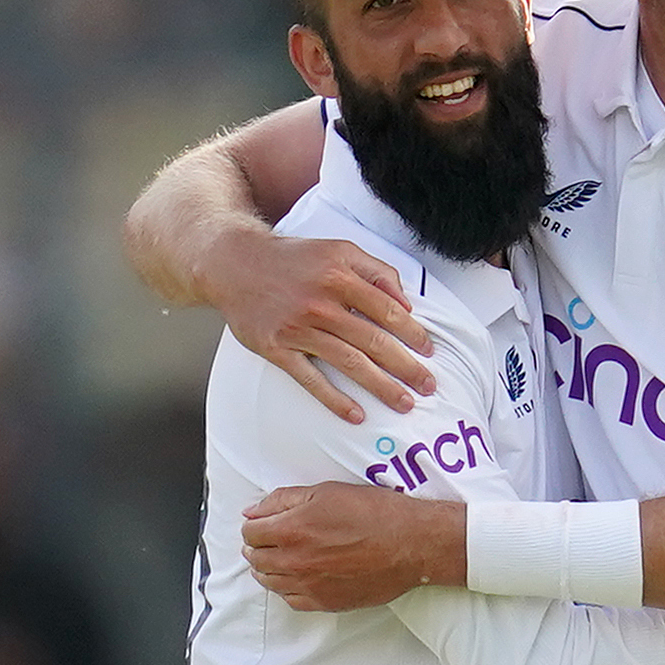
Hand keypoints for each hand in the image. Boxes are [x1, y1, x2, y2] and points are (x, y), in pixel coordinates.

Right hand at [210, 233, 435, 422]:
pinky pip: (311, 380)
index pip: (388, 310)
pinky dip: (335, 399)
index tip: (429, 351)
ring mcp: (297, 328)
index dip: (413, 333)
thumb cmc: (293, 258)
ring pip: (349, 363)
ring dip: (381, 387)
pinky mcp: (276, 348)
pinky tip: (356, 414)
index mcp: (340, 274)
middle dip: (406, 367)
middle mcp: (320, 302)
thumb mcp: (338, 249)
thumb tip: (407, 302)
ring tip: (404, 403)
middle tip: (428, 385)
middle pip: (374, 341)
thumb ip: (376, 270)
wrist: (234, 264)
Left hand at [241, 483, 464, 609]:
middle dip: (259, 547)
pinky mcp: (325, 602)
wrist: (412, 543)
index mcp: (292, 530)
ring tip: (282, 557)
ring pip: (270, 582)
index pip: (250, 533)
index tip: (263, 523)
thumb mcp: (327, 491)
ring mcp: (309, 586)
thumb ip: (283, 500)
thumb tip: (252, 512)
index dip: (255, 525)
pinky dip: (288, 588)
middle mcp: (295, 561)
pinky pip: (291, 600)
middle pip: (256, 559)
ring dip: (270, 568)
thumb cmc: (375, 512)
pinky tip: (298, 576)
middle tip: (271, 539)